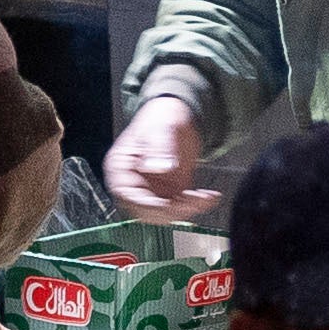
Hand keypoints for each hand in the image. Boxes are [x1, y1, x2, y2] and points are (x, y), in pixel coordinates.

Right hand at [102, 79, 214, 216]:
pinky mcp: (168, 193)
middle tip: (193, 199)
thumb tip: (158, 168)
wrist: (177, 115)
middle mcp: (133, 183)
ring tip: (204, 197)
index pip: (128, 196)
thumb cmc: (161, 117)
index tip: (170, 204)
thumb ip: (159, 148)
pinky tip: (207, 198)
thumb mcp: (160, 128)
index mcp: (121, 167)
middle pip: (146, 211)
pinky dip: (195, 206)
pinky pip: (179, 208)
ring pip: (164, 214)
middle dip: (171, 210)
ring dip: (185, 210)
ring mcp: (151, 190)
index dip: (149, 205)